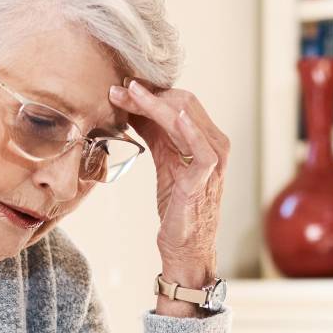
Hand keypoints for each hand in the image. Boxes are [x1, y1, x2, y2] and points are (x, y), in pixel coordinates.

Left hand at [108, 80, 231, 288]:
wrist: (185, 244)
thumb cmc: (176, 203)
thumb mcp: (164, 160)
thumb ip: (154, 132)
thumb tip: (131, 106)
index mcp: (206, 137)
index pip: (180, 101)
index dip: (150, 92)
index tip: (122, 87)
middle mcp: (215, 143)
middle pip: (183, 103)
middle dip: (148, 95)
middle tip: (117, 90)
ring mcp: (214, 158)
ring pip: (185, 118)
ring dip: (154, 104)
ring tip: (128, 94)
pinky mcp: (206, 177)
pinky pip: (202, 148)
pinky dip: (188, 129)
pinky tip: (174, 116)